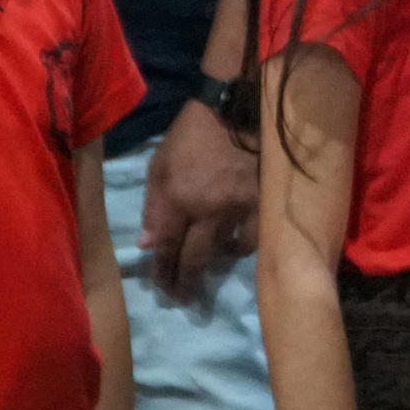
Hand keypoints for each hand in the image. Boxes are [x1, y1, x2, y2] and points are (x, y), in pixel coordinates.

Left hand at [140, 100, 259, 300]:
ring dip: (214, 264)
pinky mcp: (262, 202)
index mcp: (178, 199)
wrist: (236, 109)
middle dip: (186, 283)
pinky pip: (253, 236)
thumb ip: (153, 207)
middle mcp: (208, 210)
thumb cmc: (191, 136)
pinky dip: (242, 246)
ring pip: (226, 252)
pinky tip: (235, 246)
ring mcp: (238, 208)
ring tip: (209, 269)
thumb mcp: (159, 166)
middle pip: (196, 259)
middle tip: (183, 299)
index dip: (163, 272)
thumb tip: (147, 245)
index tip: (162, 288)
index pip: (167, 248)